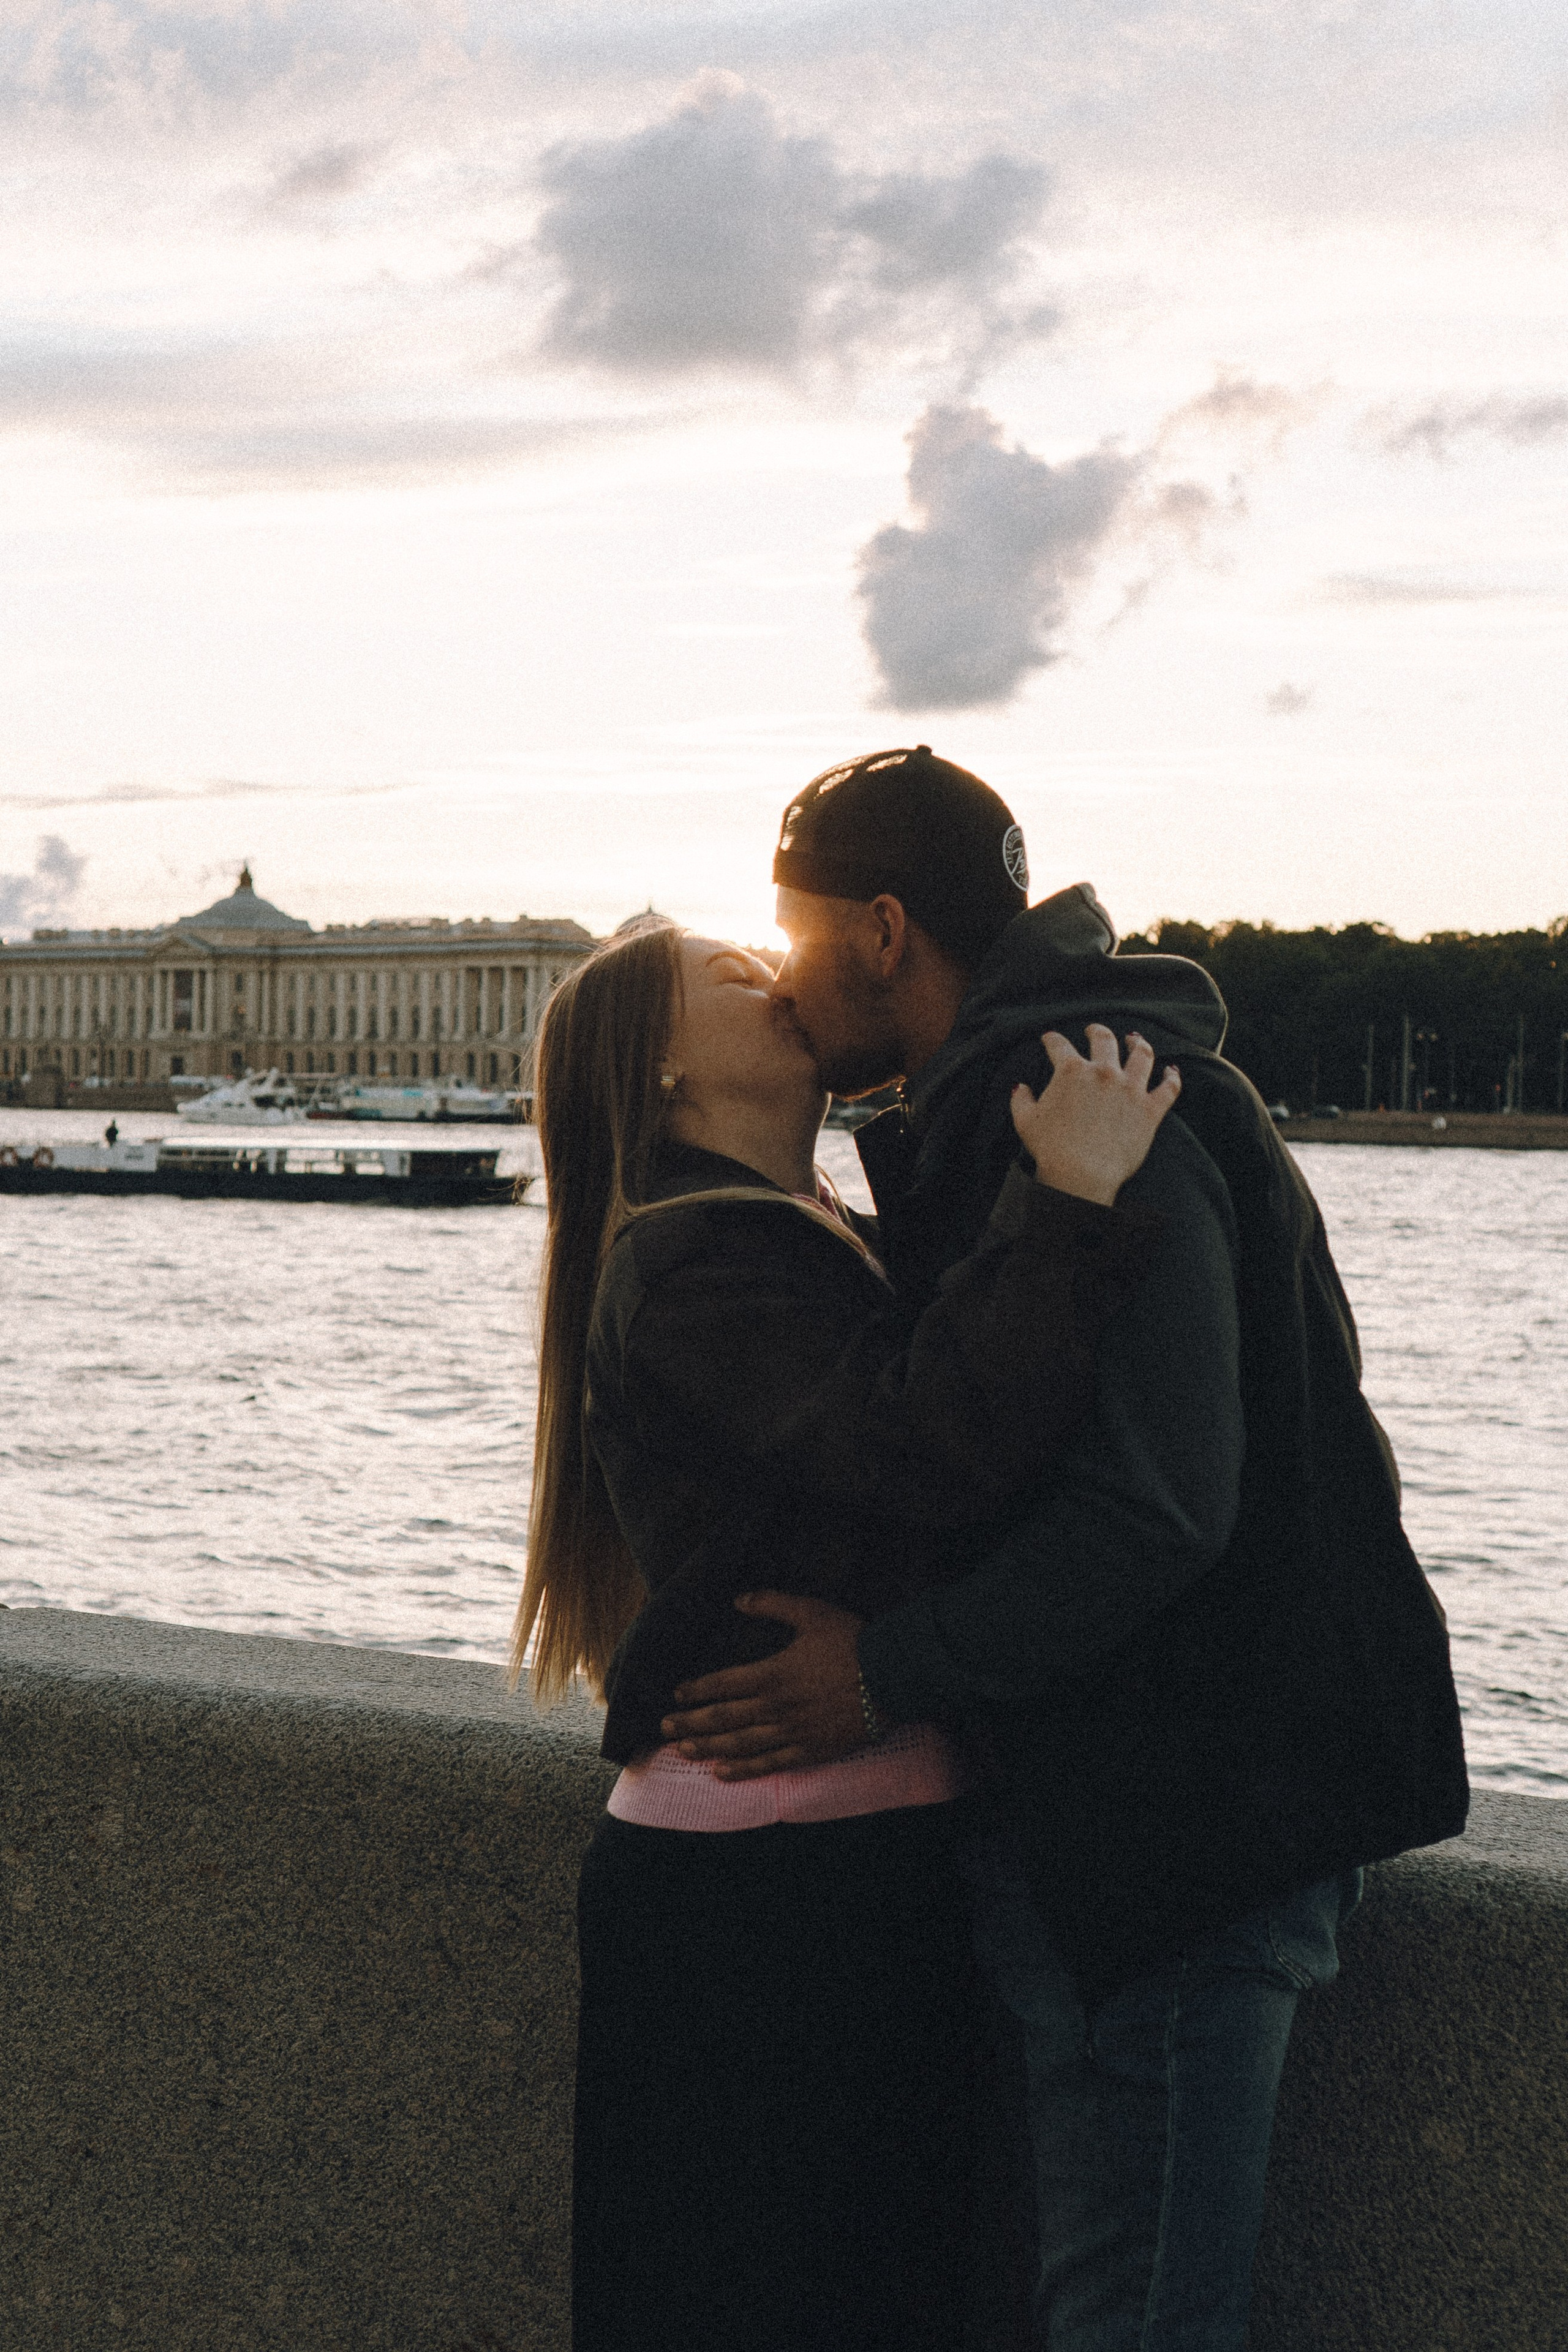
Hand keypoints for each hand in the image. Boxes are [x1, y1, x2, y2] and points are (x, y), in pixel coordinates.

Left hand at [660, 1594, 867, 1779]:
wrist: (892, 1677)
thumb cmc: (852, 1642)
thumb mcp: (812, 1612)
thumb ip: (773, 1603)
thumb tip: (738, 1599)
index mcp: (773, 1673)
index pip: (724, 1683)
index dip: (697, 1690)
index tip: (677, 1694)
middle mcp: (776, 1706)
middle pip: (724, 1718)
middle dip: (692, 1722)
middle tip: (665, 1727)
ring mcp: (792, 1731)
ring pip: (740, 1744)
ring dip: (709, 1747)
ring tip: (684, 1750)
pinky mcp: (809, 1750)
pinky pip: (770, 1763)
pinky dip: (744, 1769)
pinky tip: (722, 1773)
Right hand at [1011, 1024, 1180, 1206]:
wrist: (1081, 1173)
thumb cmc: (1050, 1148)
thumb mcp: (1025, 1121)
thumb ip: (1021, 1099)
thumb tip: (1021, 1087)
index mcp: (1071, 1071)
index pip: (1059, 1045)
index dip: (1052, 1040)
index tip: (1050, 1039)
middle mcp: (1103, 1072)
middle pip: (1104, 1040)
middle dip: (1097, 1031)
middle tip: (1093, 1030)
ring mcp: (1130, 1089)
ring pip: (1142, 1055)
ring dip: (1138, 1043)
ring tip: (1135, 1040)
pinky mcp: (1150, 1110)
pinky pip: (1169, 1088)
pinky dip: (1172, 1077)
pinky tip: (1172, 1071)